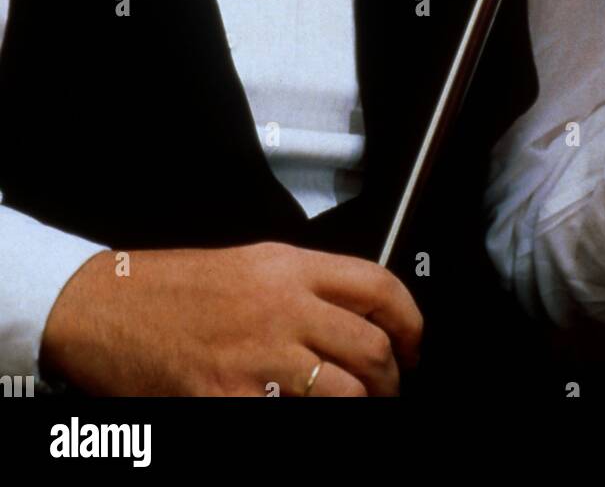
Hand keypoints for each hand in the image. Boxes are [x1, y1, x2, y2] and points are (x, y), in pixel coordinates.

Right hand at [39, 241, 422, 396]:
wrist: (102, 309)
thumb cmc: (169, 290)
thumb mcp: (247, 265)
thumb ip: (301, 288)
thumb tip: (352, 321)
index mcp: (287, 266)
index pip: (377, 287)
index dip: (410, 323)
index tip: (414, 346)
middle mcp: (280, 305)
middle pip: (370, 348)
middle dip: (391, 382)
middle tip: (386, 394)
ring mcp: (255, 356)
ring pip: (345, 394)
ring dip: (361, 411)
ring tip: (356, 414)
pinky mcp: (227, 398)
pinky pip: (292, 422)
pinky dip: (307, 427)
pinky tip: (301, 422)